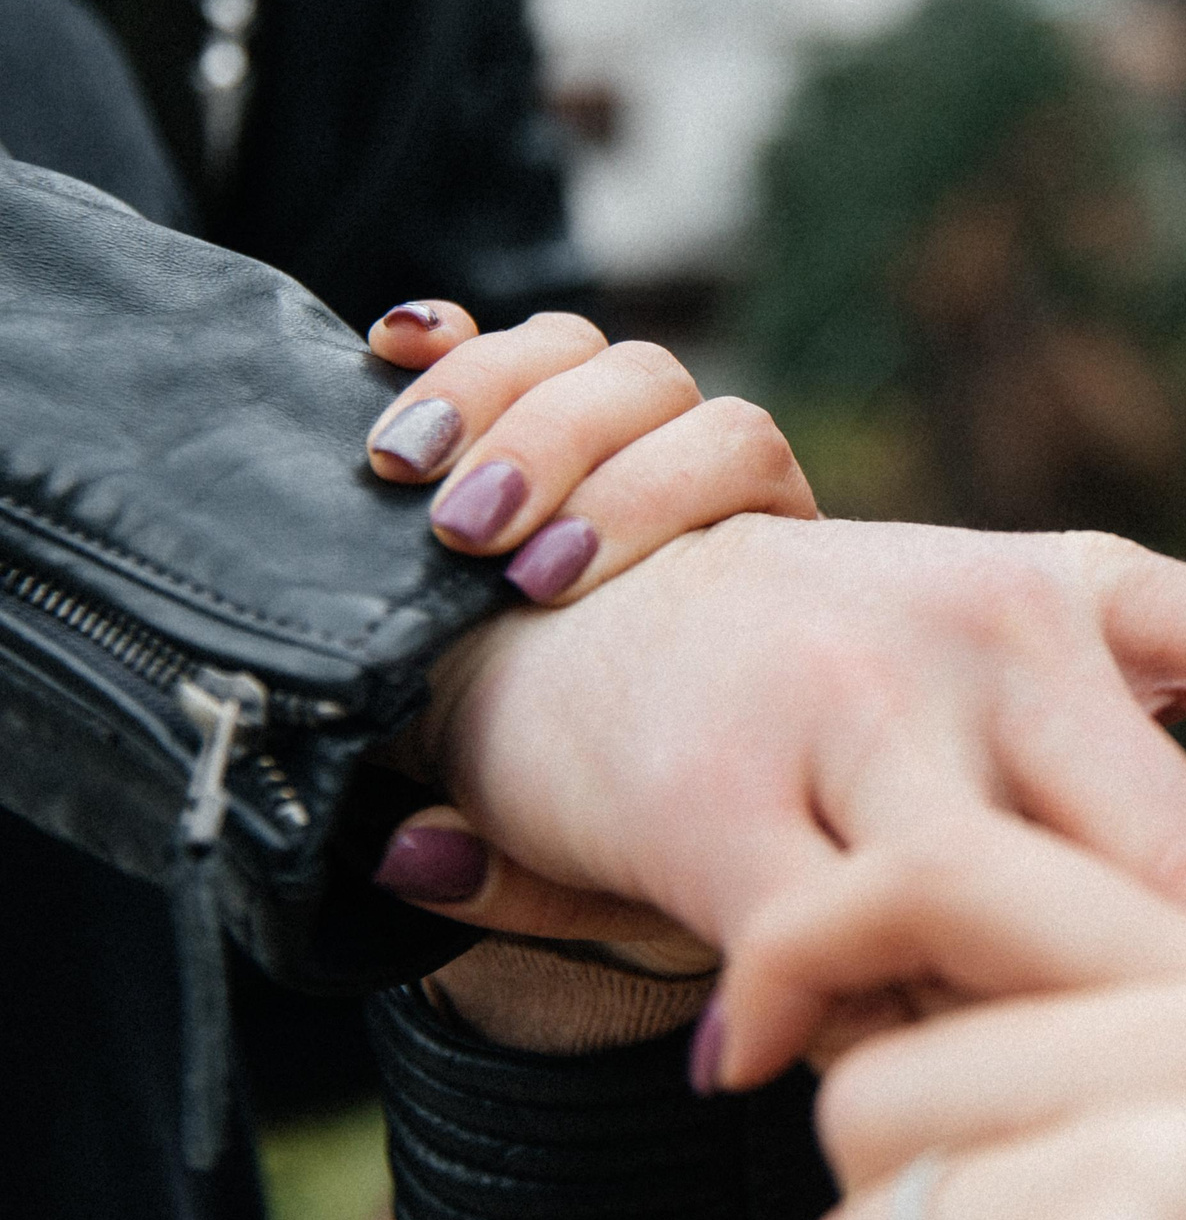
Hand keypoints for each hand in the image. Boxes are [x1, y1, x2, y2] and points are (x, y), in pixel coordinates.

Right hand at [363, 299, 810, 1040]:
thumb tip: (411, 850)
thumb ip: (526, 877)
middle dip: (556, 443)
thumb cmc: (644, 852)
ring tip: (402, 466)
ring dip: (490, 391)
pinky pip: (496, 346)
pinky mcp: (514, 426)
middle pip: (654, 386)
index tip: (543, 587)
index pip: (739, 453)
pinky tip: (388, 344)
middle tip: (470, 531)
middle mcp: (695, 482)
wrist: (628, 808)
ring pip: (581, 352)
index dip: (647, 501)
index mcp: (764, 568)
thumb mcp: (614, 882)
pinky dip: (447, 338)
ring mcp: (609, 443)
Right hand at [395, 515, 1185, 1200]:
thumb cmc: (832, 673)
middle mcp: (1007, 631)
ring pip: (1040, 933)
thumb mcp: (994, 675)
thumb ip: (1118, 798)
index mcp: (1098, 595)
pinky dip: (882, 1072)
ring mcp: (873, 704)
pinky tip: (868, 1130)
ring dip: (1115, 1094)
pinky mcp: (736, 796)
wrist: (567, 602)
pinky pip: (852, 977)